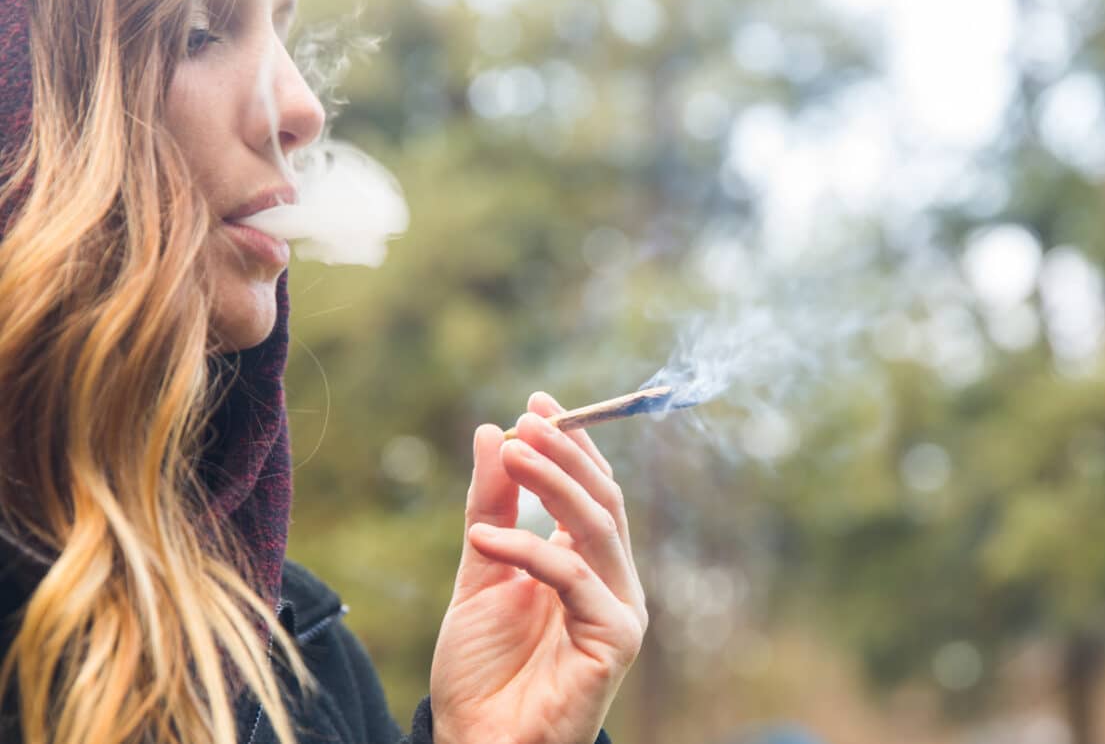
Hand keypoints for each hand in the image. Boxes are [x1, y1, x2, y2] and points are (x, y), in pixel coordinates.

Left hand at [430, 392, 647, 743]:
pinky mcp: (615, 640)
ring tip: (511, 453)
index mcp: (587, 565)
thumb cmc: (481, 669)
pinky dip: (528, 548)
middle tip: (528, 419)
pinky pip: (574, 577)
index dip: (571, 443)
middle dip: (567, 453)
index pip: (591, 490)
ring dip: (554, 483)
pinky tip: (483, 538)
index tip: (537, 402)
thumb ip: (490, 506)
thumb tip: (492, 432)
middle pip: (603, 499)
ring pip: (598, 526)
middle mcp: (612, 582)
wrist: (477, 743)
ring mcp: (619, 610)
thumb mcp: (479, 571)